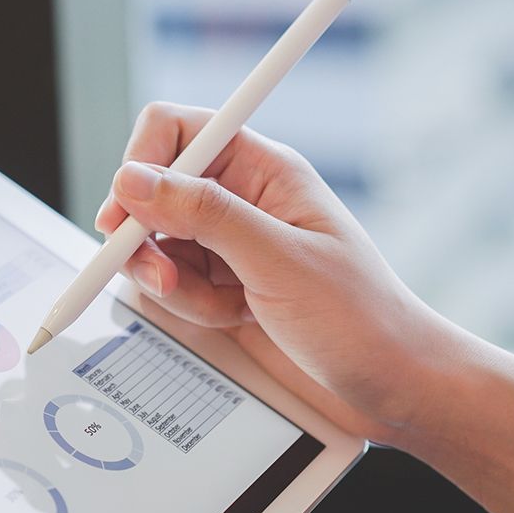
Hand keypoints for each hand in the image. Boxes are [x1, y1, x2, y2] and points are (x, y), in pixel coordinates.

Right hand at [95, 102, 459, 444]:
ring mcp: (226, 244)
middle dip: (146, 238)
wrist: (388, 381)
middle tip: (165, 276)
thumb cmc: (360, 316)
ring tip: (222, 307)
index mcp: (262, 169)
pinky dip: (189, 309)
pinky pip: (170, 285)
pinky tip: (232, 320)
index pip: (176, 130)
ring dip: (173, 283)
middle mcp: (239, 200)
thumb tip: (133, 181)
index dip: (140, 164)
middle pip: (151, 192)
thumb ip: (204, 215)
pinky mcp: (218, 285)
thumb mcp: (279, 260)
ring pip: (154, 245)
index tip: (125, 214)